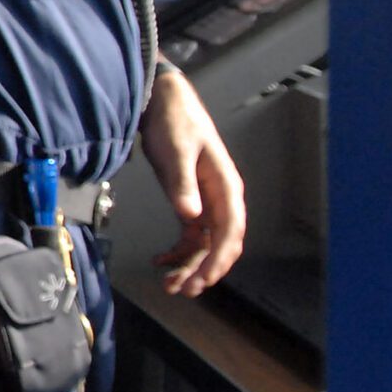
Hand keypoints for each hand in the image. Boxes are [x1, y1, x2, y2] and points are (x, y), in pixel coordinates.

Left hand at [141, 70, 245, 294]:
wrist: (163, 102)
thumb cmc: (175, 122)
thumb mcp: (177, 152)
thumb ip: (183, 184)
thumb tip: (191, 216)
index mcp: (226, 188)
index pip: (230, 232)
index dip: (218, 259)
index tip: (203, 279)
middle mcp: (221, 199)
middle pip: (220, 244)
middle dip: (205, 270)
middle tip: (184, 290)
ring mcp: (206, 202)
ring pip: (205, 245)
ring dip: (190, 266)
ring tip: (171, 284)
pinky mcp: (190, 201)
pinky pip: (191, 236)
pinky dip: (179, 251)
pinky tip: (161, 260)